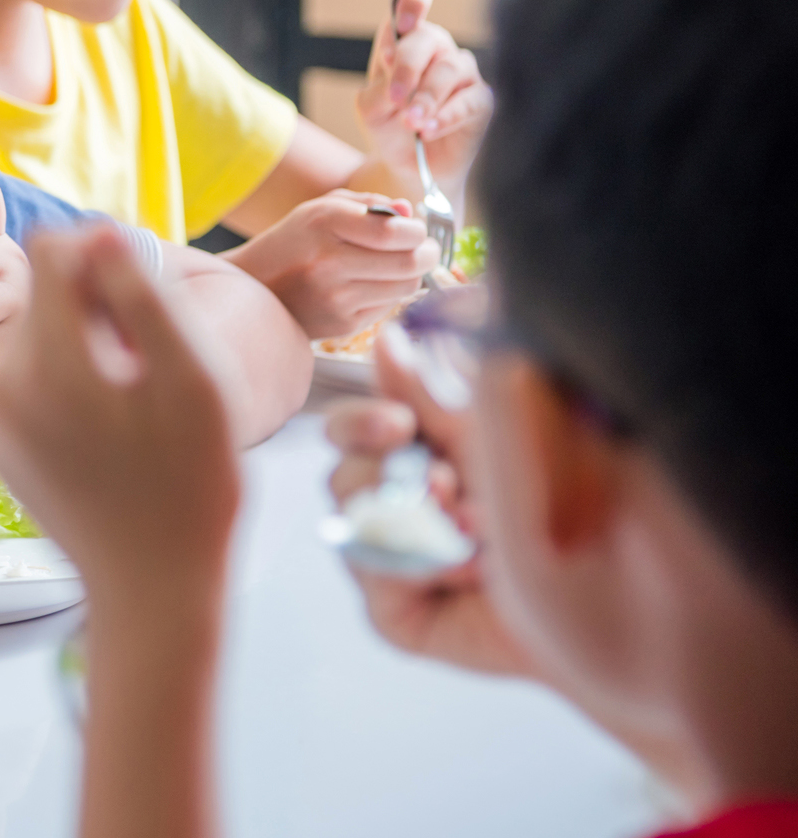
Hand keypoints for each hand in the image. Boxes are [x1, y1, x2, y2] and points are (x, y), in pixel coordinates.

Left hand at [0, 223, 241, 595]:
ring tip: (133, 393)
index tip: (143, 300)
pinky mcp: (3, 447)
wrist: (156, 588)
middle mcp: (5, 390)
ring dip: (81, 342)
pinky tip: (112, 425)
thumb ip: (144, 297)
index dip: (102, 255)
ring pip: (32, 336)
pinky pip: (28, 380)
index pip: (49, 251)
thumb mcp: (194, 378)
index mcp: (49, 367)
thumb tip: (97, 233)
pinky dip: (67, 382)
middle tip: (146, 357)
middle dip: (91, 304)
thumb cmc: (193, 485)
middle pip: (36, 294)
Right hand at [227, 190, 436, 337]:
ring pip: (406, 287)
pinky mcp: (341, 324)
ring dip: (410, 275)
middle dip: (426, 253)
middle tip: (424, 249)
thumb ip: (368, 205)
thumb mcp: (320, 210)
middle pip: (408, 263)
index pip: (393, 232)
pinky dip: (389, 294)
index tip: (415, 230)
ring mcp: (335, 298)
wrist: (253, 288)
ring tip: (398, 266)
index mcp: (323, 223)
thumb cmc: (292, 244)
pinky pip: (388, 306)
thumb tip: (409, 213)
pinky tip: (370, 286)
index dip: (416, 231)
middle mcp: (328, 262)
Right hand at [324, 324, 532, 677]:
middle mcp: (399, 510)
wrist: (615, 597)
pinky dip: (420, 571)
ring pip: (349, 527)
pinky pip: (376, 584)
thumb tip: (387, 342)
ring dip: (414, 522)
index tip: (398, 424)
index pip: (353, 431)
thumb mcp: (494, 442)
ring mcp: (394, 565)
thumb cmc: (566, 512)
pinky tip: (471, 571)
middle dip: (381, 475)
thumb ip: (432, 398)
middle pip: (342, 478)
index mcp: (418, 460)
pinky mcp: (397, 616)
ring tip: (476, 529)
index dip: (358, 424)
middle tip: (440, 482)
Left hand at [356, 0, 491, 198]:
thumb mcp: (370, 108)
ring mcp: (463, 74)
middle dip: (408, 66)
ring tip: (410, 122)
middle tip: (394, 97)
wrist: (409, 167)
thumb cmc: (389, 129)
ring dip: (426, 96)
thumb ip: (379, 87)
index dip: (413, 0)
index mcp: (407, 39)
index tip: (402, 25)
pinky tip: (428, 130)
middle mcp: (438, 50)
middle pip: (430, 37)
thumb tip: (400, 77)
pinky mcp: (482, 102)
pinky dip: (446, 115)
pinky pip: (470, 100)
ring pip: (451, 68)